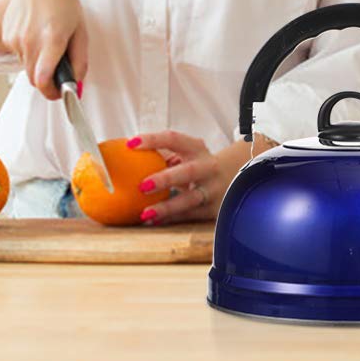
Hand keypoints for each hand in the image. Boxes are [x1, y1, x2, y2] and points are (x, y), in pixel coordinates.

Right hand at [0, 0, 87, 99]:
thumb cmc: (63, 3)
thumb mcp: (80, 30)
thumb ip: (80, 61)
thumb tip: (77, 85)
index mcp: (52, 38)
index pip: (42, 79)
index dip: (51, 92)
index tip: (59, 92)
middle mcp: (30, 40)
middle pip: (34, 79)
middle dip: (46, 80)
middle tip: (57, 70)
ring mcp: (16, 38)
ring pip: (26, 67)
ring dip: (37, 63)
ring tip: (47, 41)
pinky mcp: (7, 36)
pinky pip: (19, 55)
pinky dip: (28, 51)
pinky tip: (35, 33)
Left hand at [128, 130, 265, 223]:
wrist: (235, 176)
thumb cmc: (197, 163)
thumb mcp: (186, 153)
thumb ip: (162, 155)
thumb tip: (124, 157)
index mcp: (196, 148)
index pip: (173, 139)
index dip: (152, 140)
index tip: (130, 144)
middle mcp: (208, 167)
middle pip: (188, 172)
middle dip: (165, 179)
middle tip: (142, 185)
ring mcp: (213, 189)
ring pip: (191, 199)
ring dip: (167, 207)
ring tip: (145, 213)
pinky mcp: (214, 209)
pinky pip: (191, 215)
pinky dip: (172, 219)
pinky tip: (154, 222)